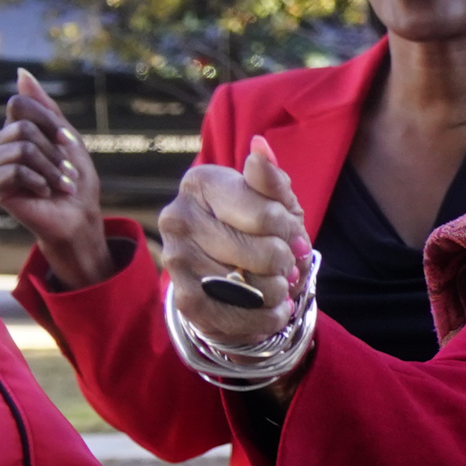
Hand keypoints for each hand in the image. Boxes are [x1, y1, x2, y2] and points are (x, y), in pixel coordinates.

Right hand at [0, 70, 111, 285]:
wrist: (77, 215)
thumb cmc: (74, 179)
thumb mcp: (67, 138)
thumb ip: (45, 107)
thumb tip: (21, 73)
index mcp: (13, 129)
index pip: (20, 104)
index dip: (48, 121)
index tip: (67, 141)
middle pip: (23, 128)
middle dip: (54, 152)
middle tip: (65, 171)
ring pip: (21, 148)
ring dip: (50, 169)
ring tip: (58, 184)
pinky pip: (14, 170)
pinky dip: (39, 181)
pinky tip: (43, 192)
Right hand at [158, 138, 310, 350]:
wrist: (231, 276)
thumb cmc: (257, 230)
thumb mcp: (275, 201)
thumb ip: (272, 180)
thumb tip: (260, 148)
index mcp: (200, 182)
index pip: (269, 215)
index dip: (290, 231)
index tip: (290, 233)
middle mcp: (177, 217)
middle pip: (266, 253)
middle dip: (285, 262)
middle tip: (281, 262)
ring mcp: (175, 259)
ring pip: (256, 288)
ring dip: (277, 291)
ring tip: (271, 283)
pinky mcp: (182, 299)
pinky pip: (242, 317)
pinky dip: (267, 317)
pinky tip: (268, 307)